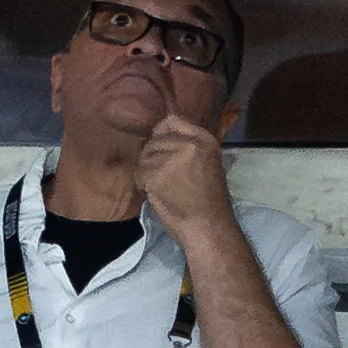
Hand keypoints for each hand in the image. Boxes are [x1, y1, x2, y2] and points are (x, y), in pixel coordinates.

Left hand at [134, 113, 233, 248]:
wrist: (207, 227)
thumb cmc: (207, 201)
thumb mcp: (206, 163)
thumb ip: (187, 146)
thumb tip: (159, 134)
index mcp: (204, 139)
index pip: (171, 120)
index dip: (162, 135)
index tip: (165, 153)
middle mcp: (188, 143)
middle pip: (154, 139)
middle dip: (154, 157)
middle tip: (167, 179)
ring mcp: (171, 157)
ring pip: (144, 156)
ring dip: (148, 172)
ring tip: (164, 188)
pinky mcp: (155, 173)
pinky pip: (139, 172)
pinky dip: (143, 185)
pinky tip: (158, 194)